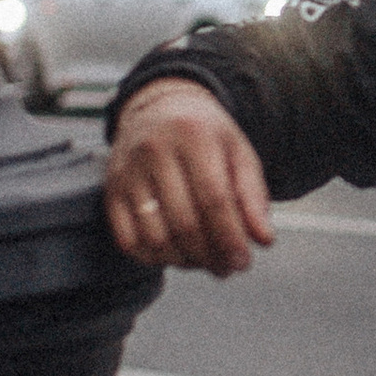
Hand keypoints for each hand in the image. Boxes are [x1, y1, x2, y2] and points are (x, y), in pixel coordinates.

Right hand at [106, 80, 275, 278]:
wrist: (159, 107)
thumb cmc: (204, 133)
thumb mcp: (237, 151)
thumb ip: (253, 195)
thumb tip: (264, 239)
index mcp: (193, 135)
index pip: (214, 198)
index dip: (230, 237)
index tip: (243, 261)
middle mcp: (154, 150)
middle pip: (184, 222)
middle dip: (210, 255)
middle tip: (227, 267)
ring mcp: (127, 172)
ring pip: (155, 237)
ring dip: (184, 261)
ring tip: (204, 261)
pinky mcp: (111, 190)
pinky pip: (128, 240)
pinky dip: (153, 258)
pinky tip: (174, 254)